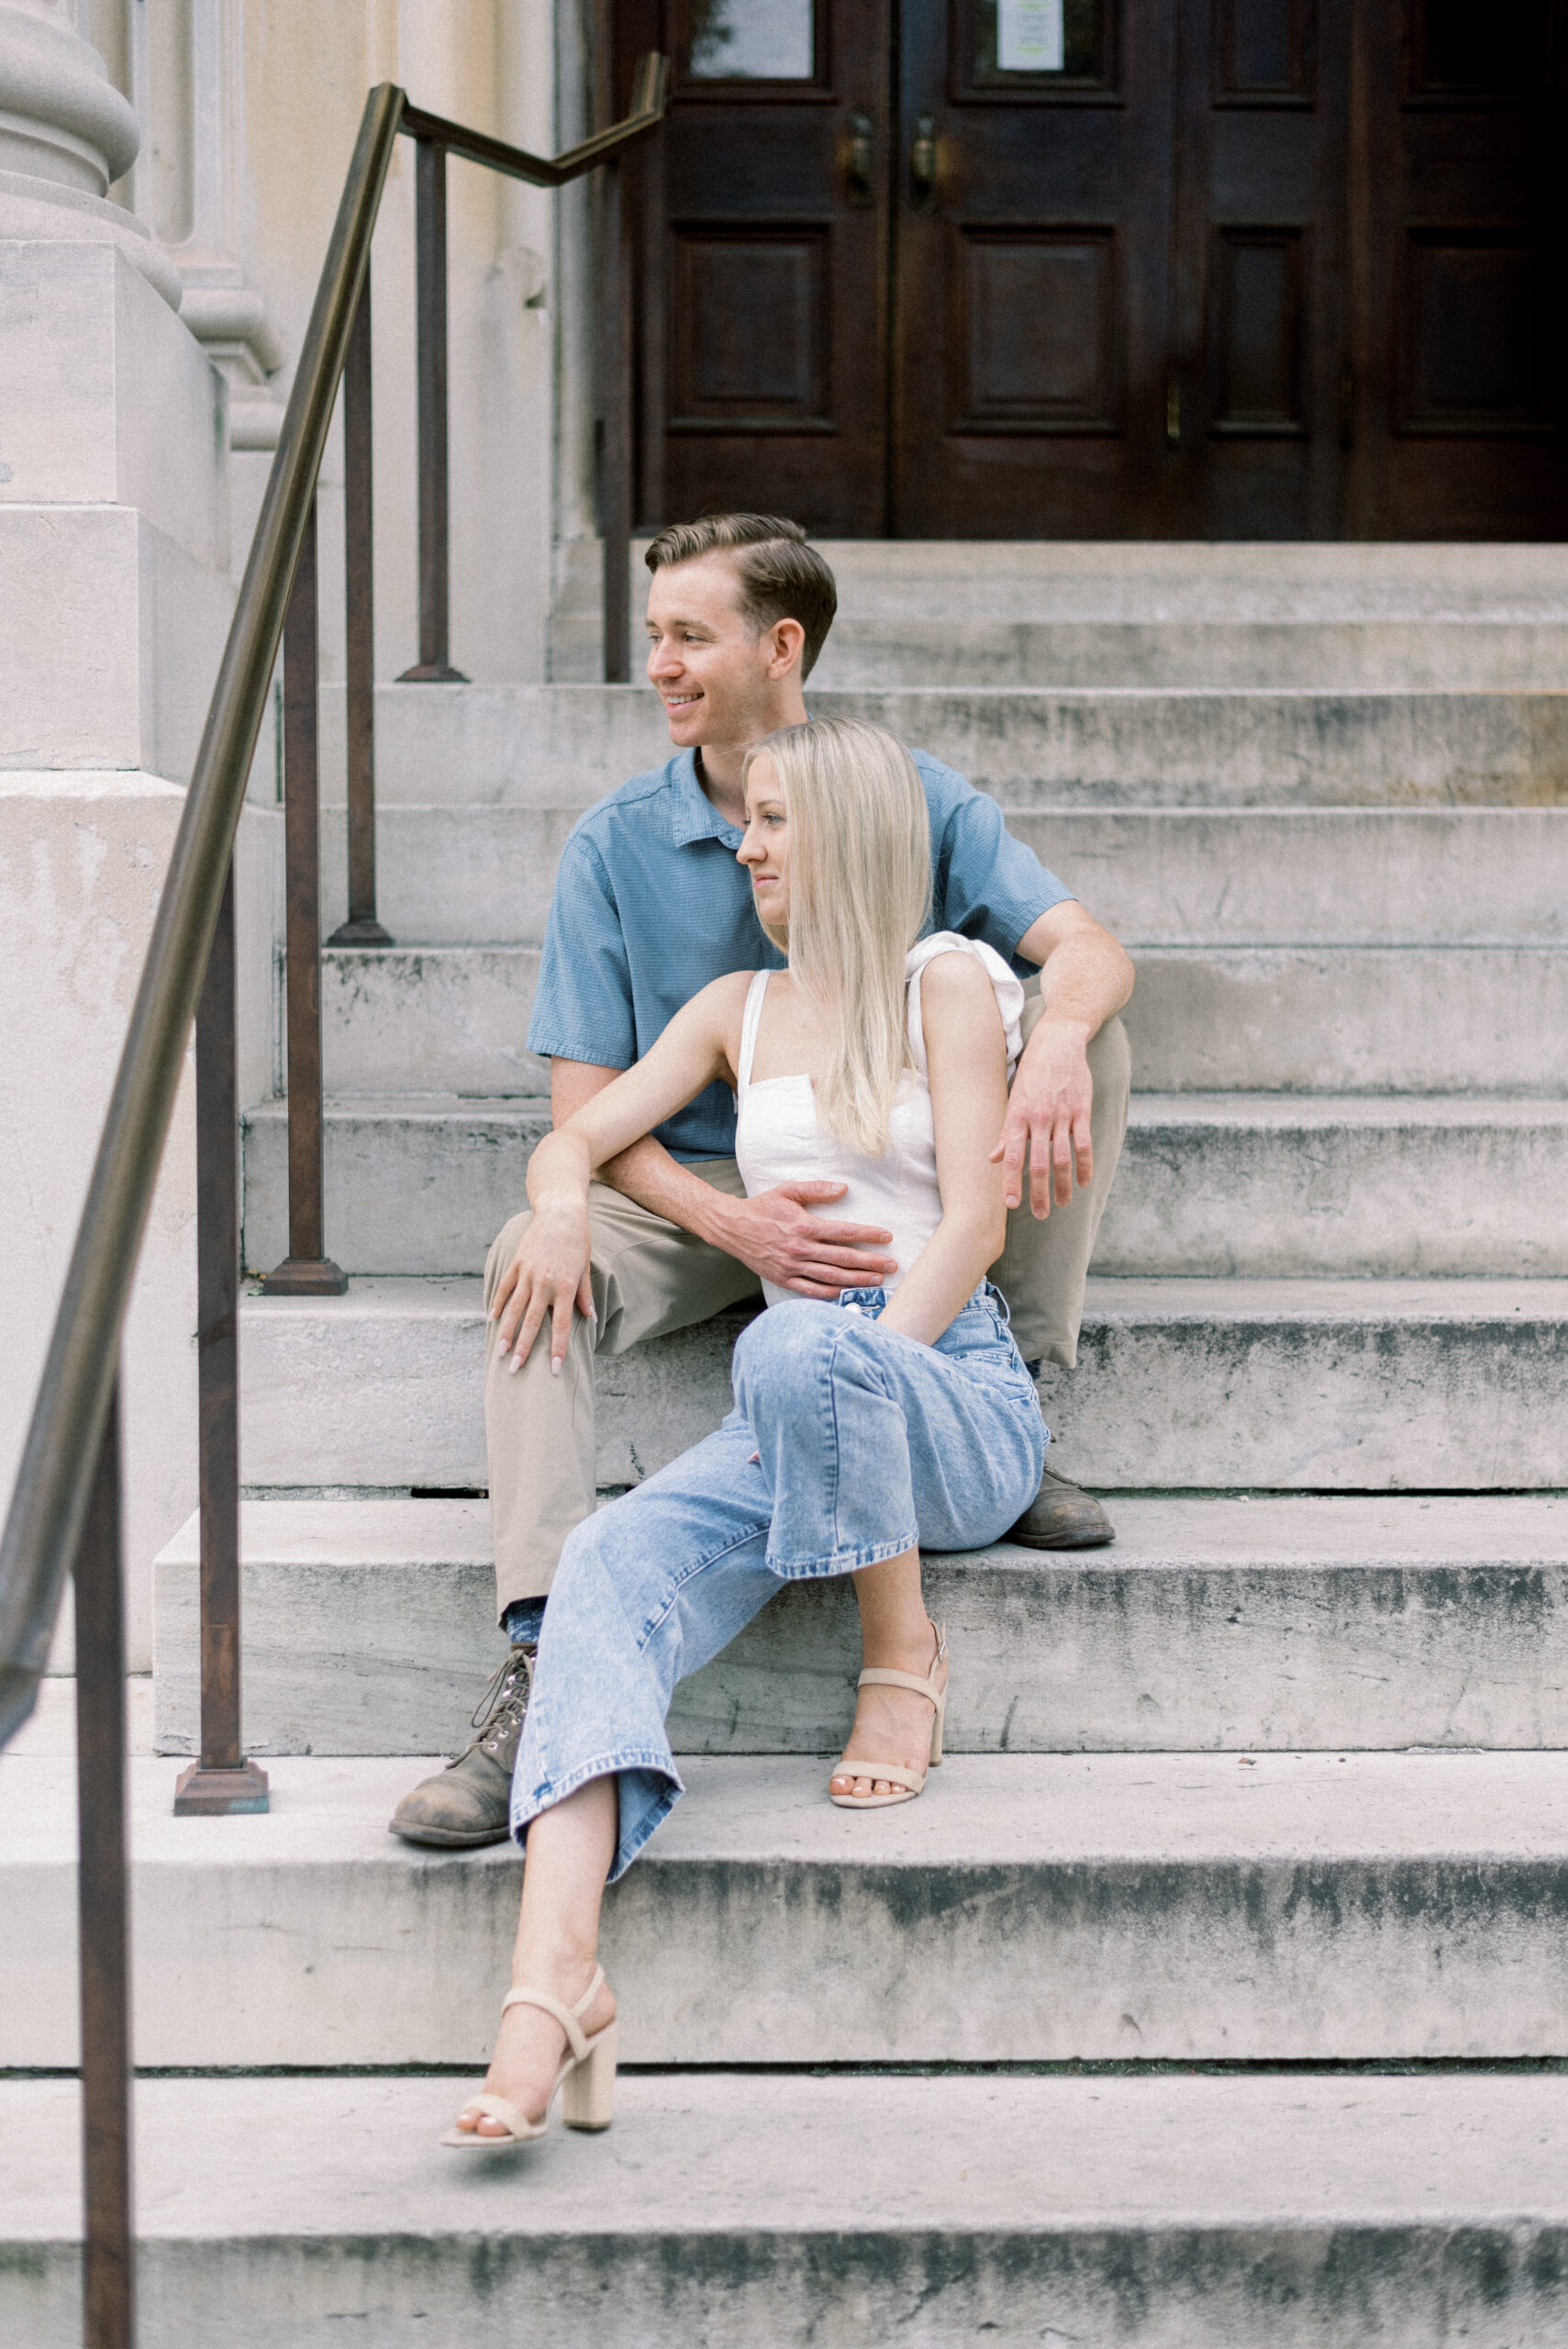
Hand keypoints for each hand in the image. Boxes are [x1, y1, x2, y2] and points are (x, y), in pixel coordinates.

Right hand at [490, 1202, 595, 1372]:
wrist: (561, 1211)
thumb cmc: (578, 1240)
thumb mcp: (585, 1268)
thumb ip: (584, 1294)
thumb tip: (589, 1318)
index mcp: (565, 1286)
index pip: (561, 1326)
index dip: (558, 1349)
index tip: (554, 1370)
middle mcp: (545, 1282)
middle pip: (533, 1323)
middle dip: (523, 1348)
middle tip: (514, 1370)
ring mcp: (528, 1272)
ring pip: (515, 1308)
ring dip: (506, 1331)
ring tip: (499, 1351)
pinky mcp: (516, 1262)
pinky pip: (505, 1287)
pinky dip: (498, 1303)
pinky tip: (491, 1318)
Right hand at [712, 1182, 897, 1297]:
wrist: (732, 1227)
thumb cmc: (763, 1207)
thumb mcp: (788, 1190)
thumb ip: (817, 1189)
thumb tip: (844, 1188)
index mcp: (804, 1225)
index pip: (845, 1232)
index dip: (869, 1235)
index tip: (887, 1237)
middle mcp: (800, 1248)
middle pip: (844, 1258)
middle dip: (871, 1262)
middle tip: (892, 1265)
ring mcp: (792, 1267)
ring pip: (832, 1277)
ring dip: (857, 1280)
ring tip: (878, 1280)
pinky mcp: (784, 1279)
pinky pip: (812, 1290)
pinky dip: (831, 1294)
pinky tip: (847, 1293)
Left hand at [991, 1019, 1093, 1217]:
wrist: (1057, 1043)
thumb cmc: (1032, 1075)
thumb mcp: (1013, 1100)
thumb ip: (1005, 1132)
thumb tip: (993, 1158)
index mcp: (1017, 1117)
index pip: (1013, 1156)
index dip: (1012, 1181)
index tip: (1011, 1204)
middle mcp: (1038, 1118)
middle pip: (1038, 1163)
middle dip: (1039, 1192)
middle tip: (1041, 1214)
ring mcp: (1062, 1115)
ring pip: (1062, 1158)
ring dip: (1063, 1185)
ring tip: (1062, 1204)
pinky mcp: (1082, 1110)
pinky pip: (1084, 1143)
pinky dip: (1085, 1165)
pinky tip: (1083, 1182)